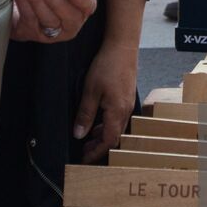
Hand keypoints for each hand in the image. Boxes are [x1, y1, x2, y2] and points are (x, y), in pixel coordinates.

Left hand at [11, 0, 96, 42]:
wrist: (22, 1)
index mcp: (81, 7)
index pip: (88, 6)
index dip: (83, 1)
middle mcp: (69, 22)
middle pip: (69, 17)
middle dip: (58, 3)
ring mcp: (50, 31)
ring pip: (46, 19)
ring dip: (37, 1)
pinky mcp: (31, 32)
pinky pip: (28, 18)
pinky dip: (23, 3)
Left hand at [74, 41, 138, 162]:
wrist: (122, 46)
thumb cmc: (107, 66)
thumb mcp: (90, 91)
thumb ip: (85, 114)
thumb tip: (79, 134)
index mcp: (117, 112)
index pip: (108, 142)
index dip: (96, 153)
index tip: (84, 160)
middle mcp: (126, 111)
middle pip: (114, 138)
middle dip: (99, 147)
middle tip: (84, 152)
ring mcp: (128, 104)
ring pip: (116, 128)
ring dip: (103, 136)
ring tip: (88, 139)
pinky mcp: (126, 97)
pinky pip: (118, 118)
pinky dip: (107, 125)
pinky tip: (97, 122)